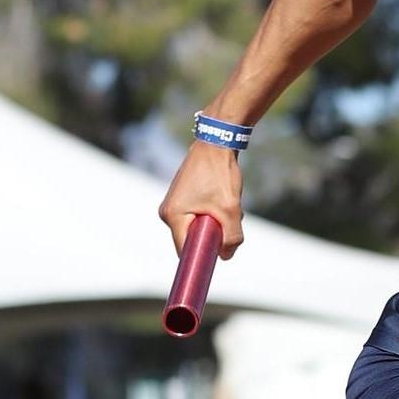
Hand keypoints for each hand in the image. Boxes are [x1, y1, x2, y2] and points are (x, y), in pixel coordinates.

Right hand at [158, 144, 246, 259]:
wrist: (217, 143)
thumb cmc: (220, 175)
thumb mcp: (230, 210)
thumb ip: (231, 237)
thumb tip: (225, 256)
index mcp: (172, 216)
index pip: (185, 250)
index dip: (201, 256)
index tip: (218, 254)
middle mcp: (167, 211)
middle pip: (192, 238)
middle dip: (213, 234)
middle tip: (228, 217)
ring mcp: (173, 203)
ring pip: (198, 226)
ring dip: (216, 221)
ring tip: (225, 202)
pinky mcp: (182, 197)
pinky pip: (198, 215)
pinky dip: (213, 211)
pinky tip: (222, 196)